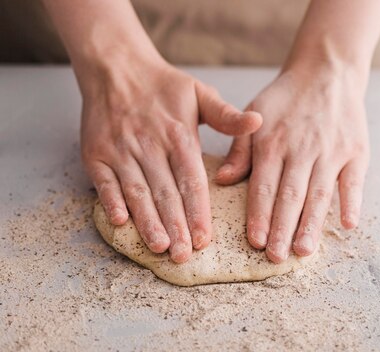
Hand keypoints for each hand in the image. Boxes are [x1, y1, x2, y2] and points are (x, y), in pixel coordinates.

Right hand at [80, 57, 261, 262]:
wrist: (116, 67)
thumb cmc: (164, 86)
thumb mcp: (200, 94)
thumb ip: (227, 116)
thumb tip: (258, 123)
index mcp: (179, 135)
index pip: (192, 180)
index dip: (198, 211)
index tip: (206, 238)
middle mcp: (150, 145)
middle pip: (166, 192)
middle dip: (176, 226)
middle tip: (186, 255)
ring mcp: (120, 151)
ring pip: (137, 191)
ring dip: (148, 221)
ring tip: (160, 247)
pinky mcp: (95, 154)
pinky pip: (104, 182)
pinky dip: (111, 201)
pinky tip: (120, 222)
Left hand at [215, 64, 369, 262]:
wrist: (326, 71)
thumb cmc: (286, 98)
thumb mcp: (254, 114)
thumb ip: (240, 148)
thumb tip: (225, 180)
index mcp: (273, 142)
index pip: (264, 185)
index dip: (260, 214)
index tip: (256, 241)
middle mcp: (301, 149)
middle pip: (291, 195)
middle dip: (282, 228)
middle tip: (276, 257)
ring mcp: (331, 151)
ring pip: (319, 193)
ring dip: (312, 223)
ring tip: (304, 250)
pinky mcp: (356, 151)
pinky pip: (354, 181)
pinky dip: (352, 202)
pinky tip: (348, 224)